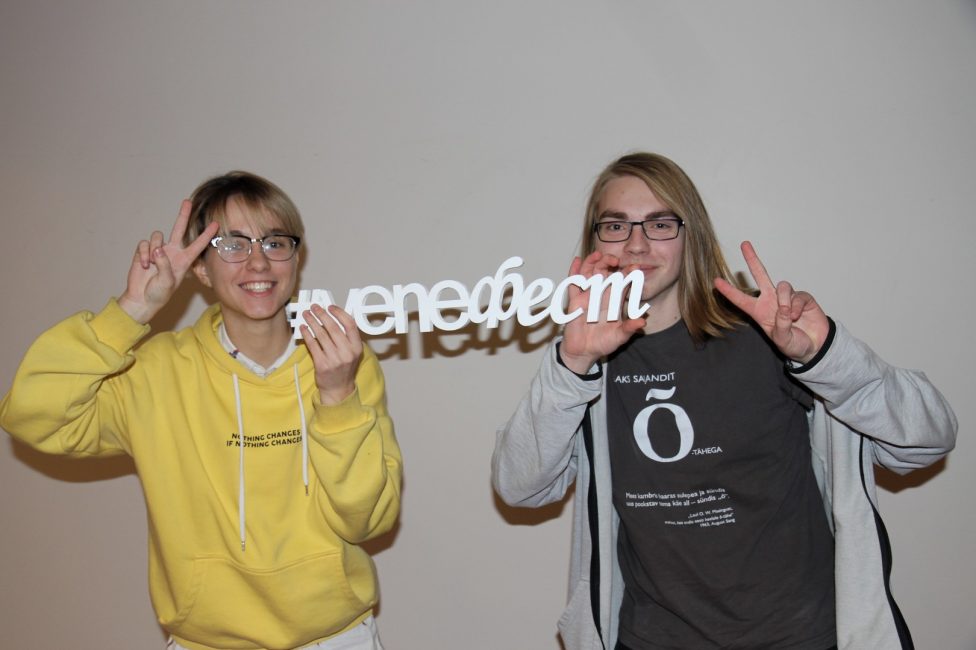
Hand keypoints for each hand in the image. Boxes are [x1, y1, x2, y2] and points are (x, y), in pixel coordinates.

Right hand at [118, 200, 218, 323]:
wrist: (141, 299)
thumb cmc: (159, 294)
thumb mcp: (167, 283)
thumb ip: (165, 265)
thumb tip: (158, 250)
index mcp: (183, 260)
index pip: (198, 244)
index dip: (206, 235)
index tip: (216, 224)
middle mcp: (172, 252)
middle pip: (179, 229)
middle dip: (183, 215)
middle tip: (188, 202)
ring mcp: (158, 251)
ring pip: (158, 236)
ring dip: (153, 249)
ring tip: (152, 265)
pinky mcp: (145, 252)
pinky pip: (145, 244)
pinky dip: (144, 254)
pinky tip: (144, 266)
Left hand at [300, 304, 363, 404]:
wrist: (338, 389)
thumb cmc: (344, 368)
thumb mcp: (352, 352)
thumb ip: (346, 337)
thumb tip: (332, 317)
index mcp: (357, 347)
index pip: (350, 324)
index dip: (339, 313)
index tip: (330, 307)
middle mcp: (347, 353)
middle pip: (333, 328)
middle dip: (322, 315)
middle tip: (315, 307)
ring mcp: (334, 359)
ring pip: (321, 335)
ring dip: (312, 322)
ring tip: (307, 315)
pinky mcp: (322, 364)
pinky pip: (313, 345)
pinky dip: (307, 334)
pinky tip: (303, 328)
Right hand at [559, 251, 646, 373]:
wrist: (584, 352)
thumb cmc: (603, 343)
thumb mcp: (620, 337)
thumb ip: (630, 328)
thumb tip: (643, 322)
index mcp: (614, 301)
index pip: (622, 283)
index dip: (628, 274)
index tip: (635, 266)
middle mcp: (600, 296)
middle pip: (605, 274)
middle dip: (609, 263)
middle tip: (615, 259)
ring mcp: (587, 297)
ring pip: (589, 274)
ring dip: (593, 263)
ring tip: (598, 254)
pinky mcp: (574, 301)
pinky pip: (573, 284)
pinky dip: (574, 271)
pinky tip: (577, 260)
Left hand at [713, 241, 828, 363]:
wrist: (815, 346)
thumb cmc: (794, 344)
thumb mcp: (783, 340)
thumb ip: (781, 326)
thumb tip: (784, 309)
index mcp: (760, 312)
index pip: (741, 299)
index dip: (728, 291)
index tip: (715, 281)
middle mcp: (771, 301)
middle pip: (760, 275)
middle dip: (752, 259)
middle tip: (744, 244)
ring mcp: (787, 297)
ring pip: (781, 286)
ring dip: (784, 301)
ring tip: (790, 316)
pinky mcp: (802, 297)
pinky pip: (797, 295)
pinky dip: (797, 306)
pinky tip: (799, 316)